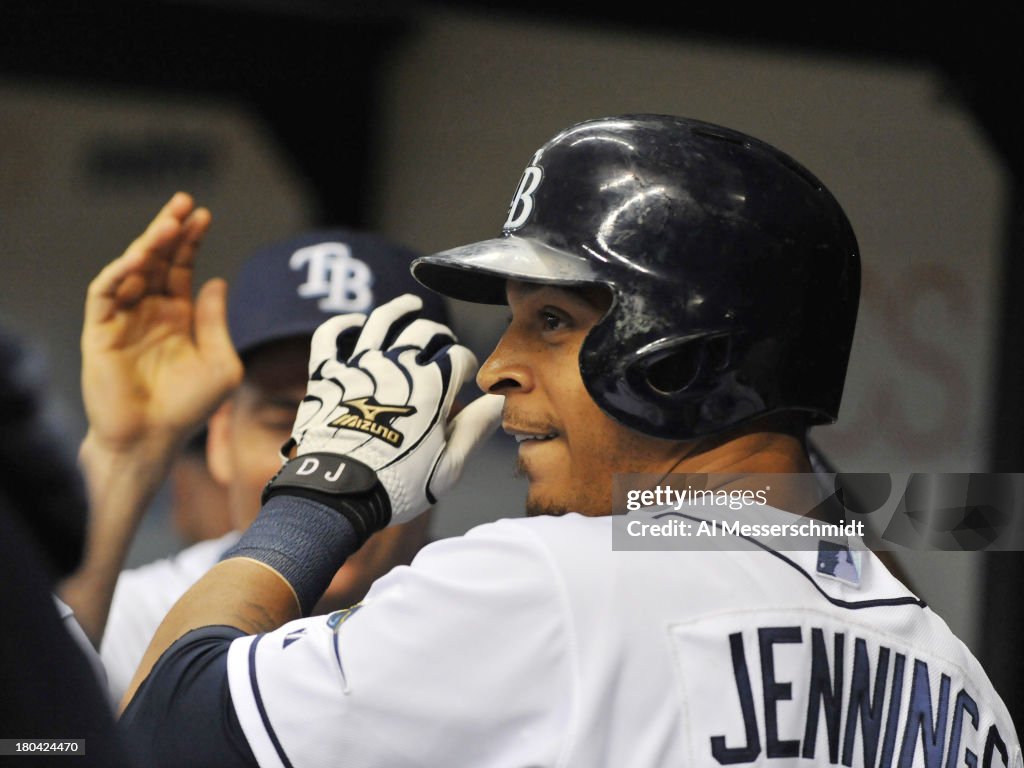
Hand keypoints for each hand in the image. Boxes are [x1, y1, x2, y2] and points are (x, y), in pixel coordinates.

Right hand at [81, 192, 242, 458]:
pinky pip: (104, 293)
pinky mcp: (99, 332)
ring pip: (130, 271)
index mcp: (177, 318)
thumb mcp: (220, 363)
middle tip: (183, 202)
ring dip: (146, 245)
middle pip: (156, 261)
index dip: (190, 242)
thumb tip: (218, 280)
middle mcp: (148, 313)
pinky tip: (137, 257)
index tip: (203, 215)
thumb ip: (217, 322)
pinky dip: (118, 273)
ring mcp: (123, 320)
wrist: (152, 440)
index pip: (180, 269)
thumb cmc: (188, 408)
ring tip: (168, 223)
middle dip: (168, 231)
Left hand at [288, 293, 501, 522]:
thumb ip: (476, 427)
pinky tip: (355, 323)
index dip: (468, 365)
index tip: (468, 376)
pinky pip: (330, 337)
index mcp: (431, 388)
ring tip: (411, 304)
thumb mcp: (449, 464)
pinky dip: (342, 323)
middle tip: (444, 344)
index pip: (459, 357)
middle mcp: (395, 368)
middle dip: (440, 335)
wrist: (338, 494)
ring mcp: (358, 367)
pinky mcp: (326, 376)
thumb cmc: (397, 484)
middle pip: (424, 332)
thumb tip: (502, 402)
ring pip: (381, 321)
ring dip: (400, 308)